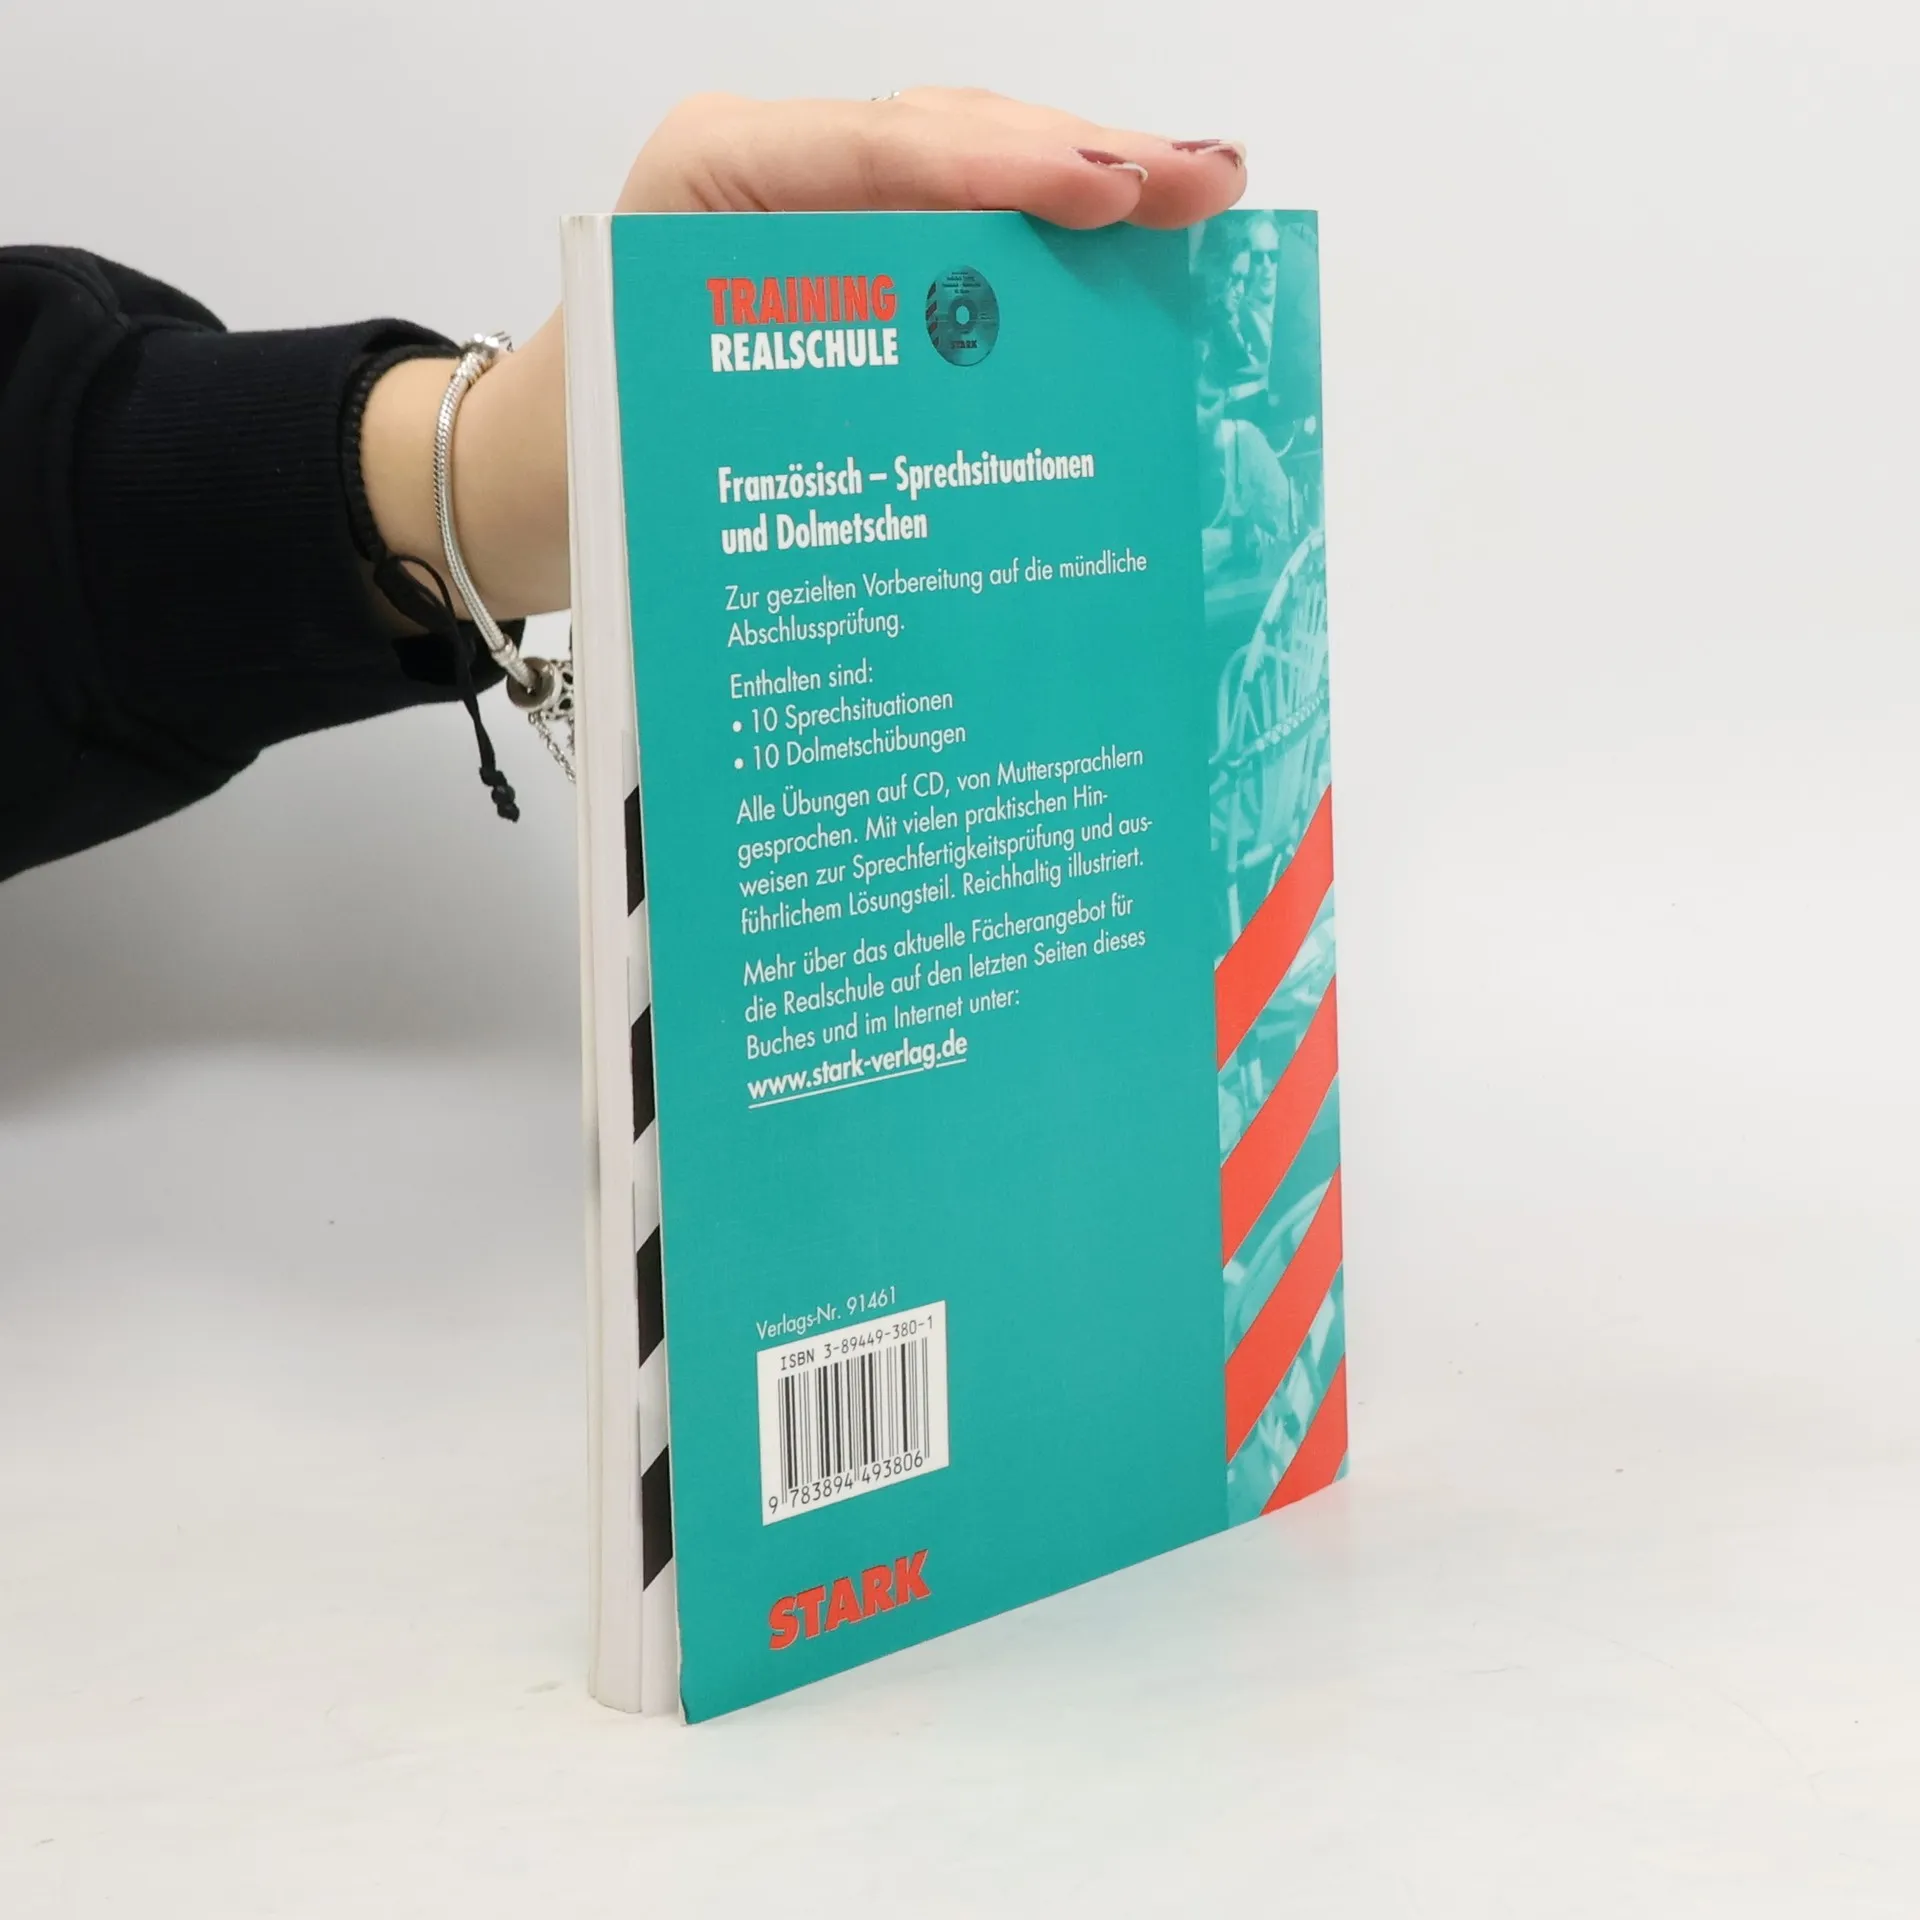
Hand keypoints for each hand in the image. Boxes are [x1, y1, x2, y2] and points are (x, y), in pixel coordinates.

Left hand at [361, 90, 1248, 621]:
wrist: (542, 476)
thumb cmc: (604, 458)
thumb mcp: (692, 431)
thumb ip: (817, 400)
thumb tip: (972, 434)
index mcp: (711, 182)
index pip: (880, 151)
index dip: (1004, 170)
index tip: (1112, 194)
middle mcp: (768, 169)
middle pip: (947, 135)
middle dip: (1084, 158)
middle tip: (1207, 184)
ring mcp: (809, 199)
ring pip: (964, 166)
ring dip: (1084, 184)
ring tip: (1196, 195)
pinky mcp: (841, 246)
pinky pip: (951, 223)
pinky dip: (1039, 235)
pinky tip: (1124, 237)